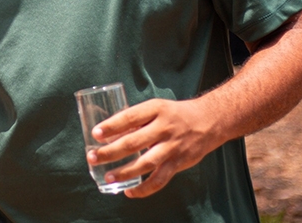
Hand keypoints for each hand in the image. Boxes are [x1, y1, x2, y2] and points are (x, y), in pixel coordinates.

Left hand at [85, 98, 223, 197]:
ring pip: (145, 163)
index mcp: (156, 110)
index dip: (112, 126)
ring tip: (108, 176)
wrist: (209, 121)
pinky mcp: (178, 163)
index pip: (130, 117)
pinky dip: (144, 189)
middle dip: (110, 152)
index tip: (95, 134)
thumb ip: (136, 120)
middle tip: (92, 157)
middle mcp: (164, 128)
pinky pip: (159, 179)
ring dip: (124, 172)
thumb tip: (109, 133)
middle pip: (133, 142)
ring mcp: (172, 147)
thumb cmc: (175, 114)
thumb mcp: (157, 108)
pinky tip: (129, 192)